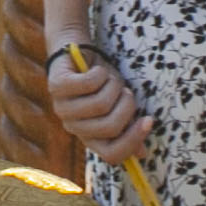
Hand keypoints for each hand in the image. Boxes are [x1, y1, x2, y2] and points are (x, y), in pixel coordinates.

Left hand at [47, 44, 152, 165]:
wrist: (77, 51)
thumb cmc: (101, 82)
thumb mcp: (119, 103)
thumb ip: (128, 125)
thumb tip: (142, 154)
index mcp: (90, 137)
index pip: (112, 154)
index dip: (133, 140)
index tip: (149, 120)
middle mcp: (73, 127)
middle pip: (110, 127)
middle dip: (127, 105)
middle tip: (126, 91)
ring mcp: (62, 108)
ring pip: (100, 104)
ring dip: (113, 86)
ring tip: (109, 78)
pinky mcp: (56, 86)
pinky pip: (88, 84)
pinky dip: (100, 73)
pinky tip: (97, 69)